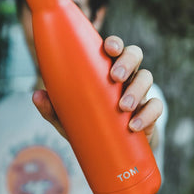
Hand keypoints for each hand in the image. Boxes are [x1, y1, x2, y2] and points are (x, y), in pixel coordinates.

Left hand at [32, 35, 162, 144]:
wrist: (110, 149)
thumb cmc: (88, 124)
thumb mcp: (69, 118)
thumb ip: (53, 108)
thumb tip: (36, 95)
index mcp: (106, 69)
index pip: (114, 48)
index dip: (114, 43)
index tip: (109, 47)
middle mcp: (126, 76)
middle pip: (135, 55)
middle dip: (127, 61)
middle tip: (115, 77)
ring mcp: (140, 92)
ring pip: (147, 77)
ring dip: (137, 89)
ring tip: (124, 106)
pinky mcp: (150, 112)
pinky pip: (156, 106)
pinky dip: (148, 114)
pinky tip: (133, 125)